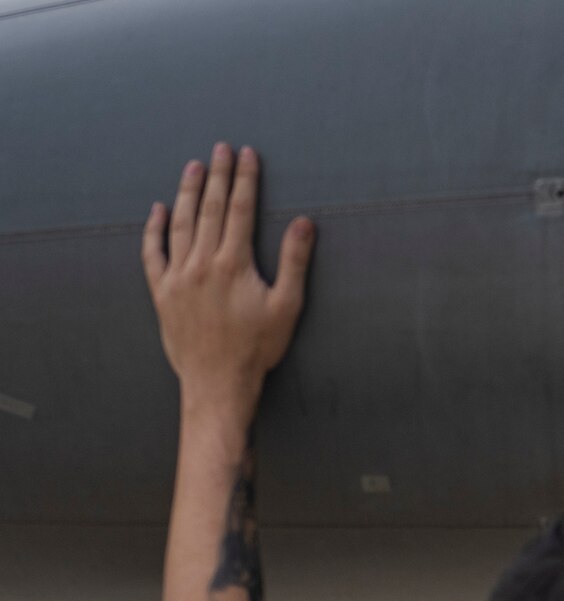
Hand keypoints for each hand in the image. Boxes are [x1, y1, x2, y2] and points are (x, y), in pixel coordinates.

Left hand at [143, 143, 313, 409]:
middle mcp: (202, 263)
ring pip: (181, 223)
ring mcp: (178, 276)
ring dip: (188, 192)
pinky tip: (158, 210)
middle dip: (218, 175)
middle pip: (211, 209)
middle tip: (221, 148)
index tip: (247, 155)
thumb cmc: (257, 348)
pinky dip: (154, 229)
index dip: (245, 180)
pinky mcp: (162, 292)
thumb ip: (294, 262)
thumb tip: (304, 224)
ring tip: (194, 166)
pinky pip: (153, 252)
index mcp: (234, 264)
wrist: (217, 382)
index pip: (240, 210)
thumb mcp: (287, 307)